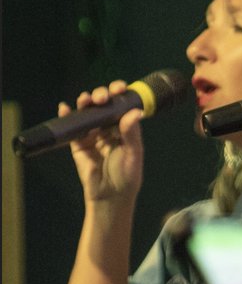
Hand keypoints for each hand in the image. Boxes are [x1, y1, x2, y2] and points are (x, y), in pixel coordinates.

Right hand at [60, 80, 143, 203]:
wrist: (110, 195)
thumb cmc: (127, 175)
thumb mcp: (133, 153)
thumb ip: (132, 133)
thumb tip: (136, 111)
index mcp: (125, 127)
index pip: (122, 105)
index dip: (120, 94)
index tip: (120, 88)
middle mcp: (109, 127)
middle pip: (103, 105)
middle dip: (102, 96)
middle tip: (102, 97)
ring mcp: (92, 134)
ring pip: (87, 113)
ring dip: (85, 102)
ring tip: (86, 100)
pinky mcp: (78, 143)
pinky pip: (71, 128)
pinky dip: (66, 116)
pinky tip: (64, 108)